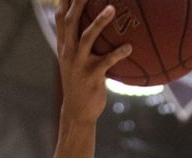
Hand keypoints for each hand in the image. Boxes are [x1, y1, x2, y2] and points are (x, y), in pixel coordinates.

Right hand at [55, 0, 131, 124]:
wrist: (77, 112)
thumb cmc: (82, 84)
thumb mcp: (77, 62)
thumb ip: (82, 44)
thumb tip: (100, 27)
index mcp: (64, 46)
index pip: (61, 17)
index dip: (66, 0)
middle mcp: (68, 51)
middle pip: (71, 20)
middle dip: (78, 2)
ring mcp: (79, 63)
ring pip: (87, 37)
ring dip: (99, 22)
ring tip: (112, 8)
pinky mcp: (91, 76)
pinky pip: (106, 61)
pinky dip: (118, 53)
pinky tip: (130, 47)